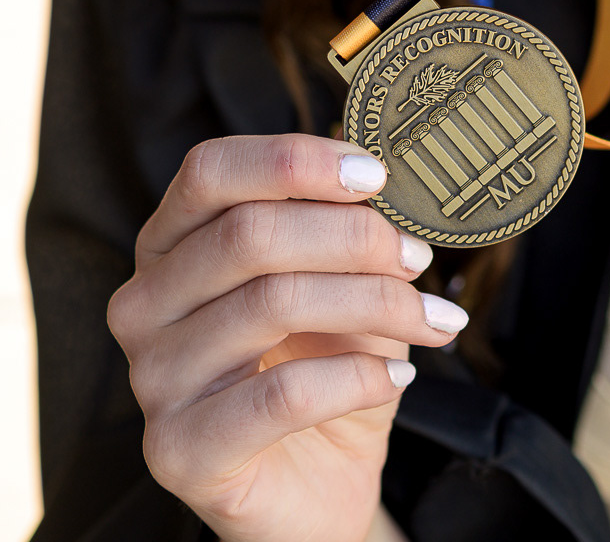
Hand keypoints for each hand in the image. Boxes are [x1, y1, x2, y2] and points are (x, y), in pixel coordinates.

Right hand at [108, 133, 468, 541]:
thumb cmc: (323, 364)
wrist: (319, 485)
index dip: (294, 160)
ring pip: (272, 303)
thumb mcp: (339, 279)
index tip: (375, 174)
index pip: (209, 171)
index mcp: (171, 244)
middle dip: (352, 235)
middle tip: (416, 256)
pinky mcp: (179, 451)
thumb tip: (383, 182)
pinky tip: (397, 379)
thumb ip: (344, 227)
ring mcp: (153, 380)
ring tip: (427, 319)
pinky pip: (283, 393)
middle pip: (247, 233)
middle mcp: (145, 304)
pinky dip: (359, 377)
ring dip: (374, 302)